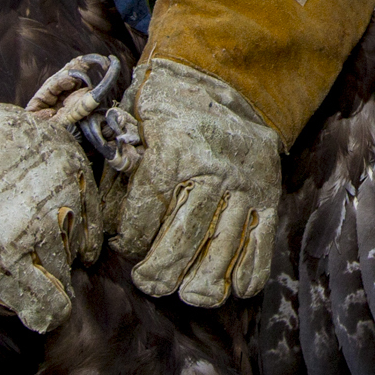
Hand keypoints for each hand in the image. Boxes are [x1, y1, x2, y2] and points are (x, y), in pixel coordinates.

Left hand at [112, 58, 282, 305]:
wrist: (223, 81)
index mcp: (174, 146)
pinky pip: (262, 242)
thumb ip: (120, 165)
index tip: (121, 246)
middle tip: (148, 283)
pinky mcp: (268, 195)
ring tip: (186, 294)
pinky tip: (232, 289)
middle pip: (185, 234)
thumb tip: (106, 215)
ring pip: (224, 246)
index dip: (129, 238)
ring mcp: (244, 184)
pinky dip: (249, 272)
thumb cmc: (165, 108)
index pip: (146, 208)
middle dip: (162, 269)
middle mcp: (213, 167)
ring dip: (203, 280)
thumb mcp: (133, 118)